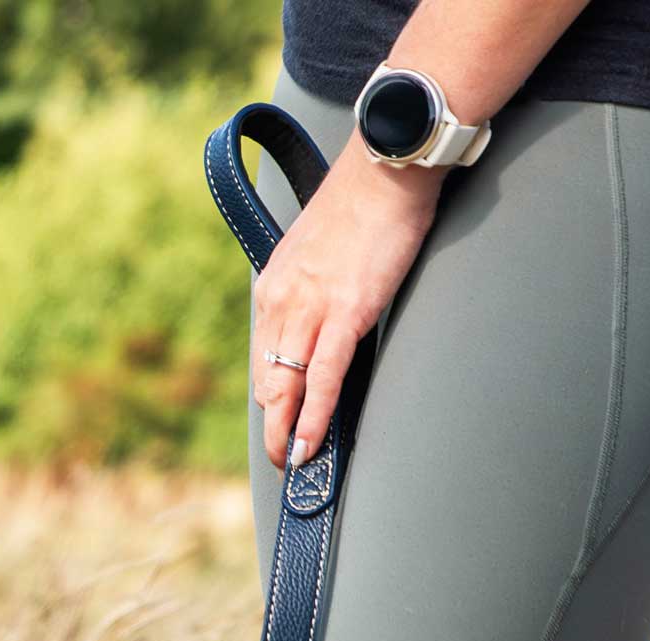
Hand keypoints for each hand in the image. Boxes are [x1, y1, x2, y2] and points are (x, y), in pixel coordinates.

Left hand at [253, 151, 443, 467]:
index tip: (277, 422)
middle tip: (280, 458)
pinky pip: (322, 378)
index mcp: (273, 287)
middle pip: (269, 379)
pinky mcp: (344, 314)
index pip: (264, 356)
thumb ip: (309, 289)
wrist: (385, 164)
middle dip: (273, 425)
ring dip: (288, 432)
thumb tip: (318, 320)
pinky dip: (313, 417)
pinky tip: (309, 444)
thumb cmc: (363, 203)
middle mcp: (281, 301)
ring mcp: (310, 309)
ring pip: (287, 386)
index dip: (270, 397)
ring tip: (294, 465)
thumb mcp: (317, 250)